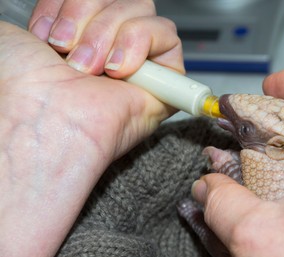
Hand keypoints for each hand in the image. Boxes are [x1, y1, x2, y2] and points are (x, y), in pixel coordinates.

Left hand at [0, 2, 181, 256]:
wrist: (42, 120)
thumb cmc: (23, 84)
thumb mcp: (20, 29)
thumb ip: (52, 11)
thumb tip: (62, 9)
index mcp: (79, 37)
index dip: (73, 3)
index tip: (47, 30)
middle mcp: (109, 48)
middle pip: (122, 0)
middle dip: (89, 14)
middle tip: (69, 53)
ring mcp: (138, 64)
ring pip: (143, 10)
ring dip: (108, 31)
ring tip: (90, 68)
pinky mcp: (164, 80)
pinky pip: (167, 37)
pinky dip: (139, 42)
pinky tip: (118, 70)